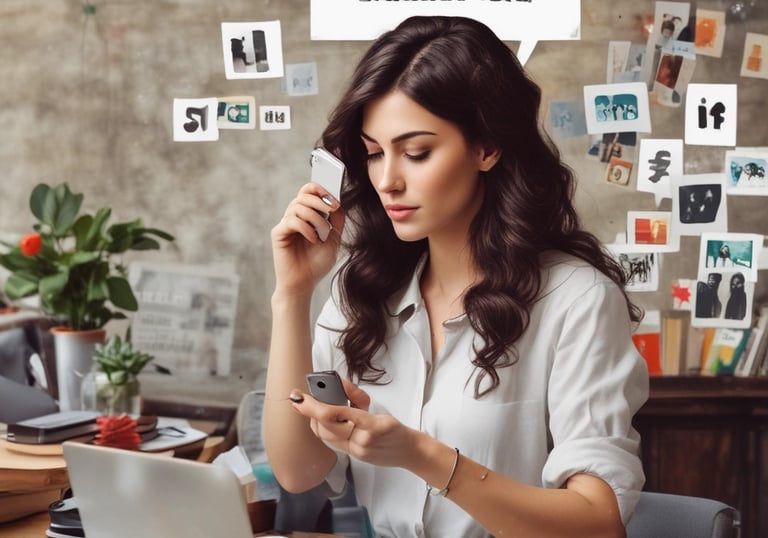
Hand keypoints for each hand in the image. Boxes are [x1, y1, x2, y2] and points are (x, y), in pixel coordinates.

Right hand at [271, 183, 343, 295]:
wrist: (304, 284)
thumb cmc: (316, 263)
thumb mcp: (333, 240)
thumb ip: (336, 221)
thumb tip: (337, 202)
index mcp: (307, 215)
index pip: (309, 191)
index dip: (321, 189)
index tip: (335, 201)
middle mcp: (295, 217)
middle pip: (303, 194)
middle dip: (320, 200)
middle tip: (332, 209)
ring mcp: (286, 224)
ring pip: (298, 206)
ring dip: (315, 218)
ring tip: (322, 234)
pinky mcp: (278, 233)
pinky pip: (291, 221)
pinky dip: (305, 229)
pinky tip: (313, 240)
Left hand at [290, 383, 419, 468]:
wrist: (410, 452)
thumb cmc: (396, 429)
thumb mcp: (378, 408)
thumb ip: (356, 398)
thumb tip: (338, 385)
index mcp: (371, 425)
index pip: (335, 414)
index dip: (314, 405)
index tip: (300, 397)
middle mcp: (362, 440)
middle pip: (326, 426)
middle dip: (309, 411)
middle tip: (299, 399)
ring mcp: (357, 451)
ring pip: (325, 435)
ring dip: (314, 420)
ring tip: (309, 408)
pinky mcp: (354, 456)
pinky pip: (332, 442)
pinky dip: (323, 429)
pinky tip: (320, 420)